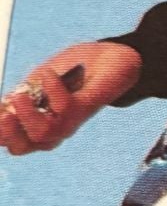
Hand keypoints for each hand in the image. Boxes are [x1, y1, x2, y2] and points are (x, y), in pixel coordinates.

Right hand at [0, 41, 140, 155]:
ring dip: (27, 115)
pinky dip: (52, 90)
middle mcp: (53, 127)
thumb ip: (23, 93)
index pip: (11, 139)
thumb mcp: (41, 80)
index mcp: (37, 121)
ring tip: (21, 95)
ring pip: (43, 134)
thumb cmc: (76, 70)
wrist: (116, 58)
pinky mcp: (87, 107)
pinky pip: (66, 108)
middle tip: (3, 116)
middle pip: (22, 147)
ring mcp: (71, 120)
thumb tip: (2, 106)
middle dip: (6, 134)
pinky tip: (51, 75)